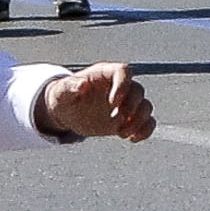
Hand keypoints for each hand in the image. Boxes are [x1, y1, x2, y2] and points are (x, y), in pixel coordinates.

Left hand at [35, 63, 157, 142]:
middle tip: (115, 119)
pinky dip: (145, 131)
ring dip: (139, 121)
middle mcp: (120, 86)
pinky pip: (148, 122)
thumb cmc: (64, 97)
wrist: (68, 112)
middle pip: (138, 90)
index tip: (112, 103)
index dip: (123, 85)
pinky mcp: (130, 118)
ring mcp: (126, 102)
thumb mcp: (61, 92)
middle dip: (131, 107)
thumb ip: (69, 87)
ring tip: (122, 133)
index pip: (124, 71)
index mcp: (105, 74)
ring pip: (146, 107)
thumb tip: (81, 84)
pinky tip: (132, 139)